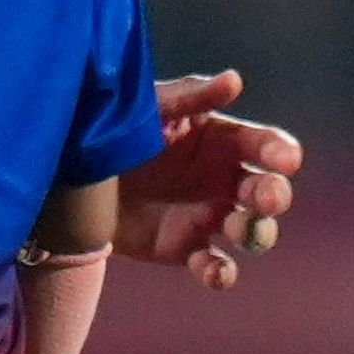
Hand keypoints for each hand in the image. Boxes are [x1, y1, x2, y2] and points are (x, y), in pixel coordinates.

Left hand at [114, 71, 301, 288]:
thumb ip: (188, 97)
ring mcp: (210, 215)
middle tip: (266, 197)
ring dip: (256, 232)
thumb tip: (234, 80)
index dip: (280, 152)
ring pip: (252, 230)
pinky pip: (215, 266)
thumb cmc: (113, 130)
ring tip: (238, 228)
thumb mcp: (147, 108)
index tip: (285, 160)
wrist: (68, 175)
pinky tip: (216, 272)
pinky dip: (221, 273)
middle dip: (274, 194)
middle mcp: (224, 179)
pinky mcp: (186, 247)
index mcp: (222, 140)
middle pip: (268, 190)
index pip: (265, 144)